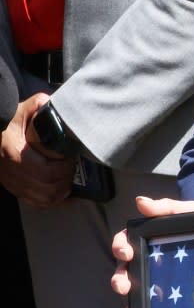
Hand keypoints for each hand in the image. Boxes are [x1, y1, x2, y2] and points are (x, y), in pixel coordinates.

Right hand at [0, 93, 74, 207]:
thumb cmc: (5, 122)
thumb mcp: (22, 109)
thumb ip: (40, 105)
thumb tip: (56, 105)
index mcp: (16, 153)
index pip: (46, 171)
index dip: (64, 168)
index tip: (71, 159)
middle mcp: (13, 172)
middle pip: (47, 188)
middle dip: (65, 180)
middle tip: (73, 169)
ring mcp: (13, 182)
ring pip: (43, 199)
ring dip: (61, 193)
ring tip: (70, 181)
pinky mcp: (14, 187)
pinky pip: (35, 202)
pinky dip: (51, 201)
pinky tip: (63, 195)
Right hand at [111, 195, 193, 307]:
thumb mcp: (190, 212)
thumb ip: (167, 207)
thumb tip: (141, 202)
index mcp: (149, 241)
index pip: (126, 243)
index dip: (120, 246)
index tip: (125, 252)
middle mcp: (148, 263)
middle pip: (124, 272)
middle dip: (119, 279)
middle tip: (123, 285)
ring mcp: (156, 283)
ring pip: (132, 296)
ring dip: (124, 307)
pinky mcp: (167, 301)